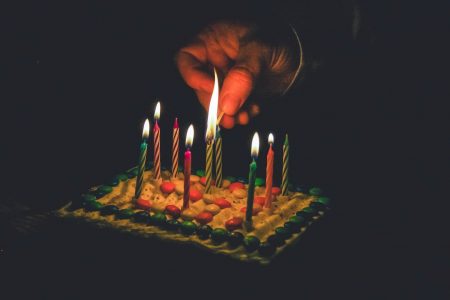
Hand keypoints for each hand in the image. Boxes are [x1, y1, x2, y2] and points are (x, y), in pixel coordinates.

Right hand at [176, 21, 300, 127]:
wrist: (302, 57)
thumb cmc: (280, 41)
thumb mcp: (261, 51)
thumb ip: (243, 75)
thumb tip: (227, 103)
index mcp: (213, 40)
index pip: (188, 59)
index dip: (194, 77)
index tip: (212, 90)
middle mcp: (215, 60)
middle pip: (200, 84)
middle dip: (215, 101)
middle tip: (228, 113)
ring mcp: (226, 77)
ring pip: (216, 100)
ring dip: (228, 112)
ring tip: (243, 117)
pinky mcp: (237, 92)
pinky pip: (231, 107)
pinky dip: (240, 113)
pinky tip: (253, 111)